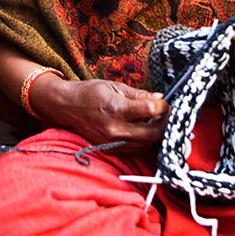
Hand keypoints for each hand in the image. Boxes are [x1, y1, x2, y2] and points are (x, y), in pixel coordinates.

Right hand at [32, 76, 168, 150]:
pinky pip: (136, 149)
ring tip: (157, 121)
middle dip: (165, 124)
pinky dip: (145, 141)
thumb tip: (160, 99)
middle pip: (153, 134)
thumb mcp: (114, 86)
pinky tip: (146, 130)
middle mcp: (114, 129)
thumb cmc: (91, 93)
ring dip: (157, 134)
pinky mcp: (110, 149)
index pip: (151, 110)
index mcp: (116, 108)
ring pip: (147, 145)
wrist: (68, 106)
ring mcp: (112, 142)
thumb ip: (139, 94)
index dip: (164, 107)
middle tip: (167, 115)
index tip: (166, 103)